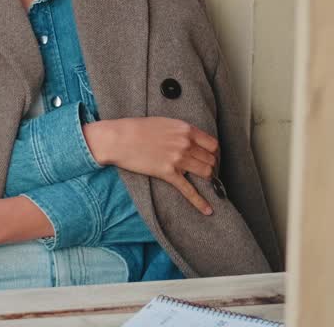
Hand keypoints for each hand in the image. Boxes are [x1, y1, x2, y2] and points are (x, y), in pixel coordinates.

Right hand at [83, 117, 219, 214]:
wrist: (120, 138)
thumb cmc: (138, 128)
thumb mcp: (165, 122)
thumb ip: (181, 131)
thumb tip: (191, 141)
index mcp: (186, 129)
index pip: (212, 144)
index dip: (214, 153)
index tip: (211, 157)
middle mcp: (186, 144)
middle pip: (211, 160)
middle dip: (211, 166)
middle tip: (205, 170)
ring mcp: (178, 159)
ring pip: (206, 173)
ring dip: (208, 178)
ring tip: (204, 181)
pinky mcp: (168, 173)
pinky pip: (189, 190)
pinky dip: (200, 202)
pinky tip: (208, 210)